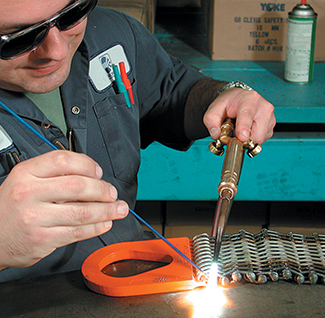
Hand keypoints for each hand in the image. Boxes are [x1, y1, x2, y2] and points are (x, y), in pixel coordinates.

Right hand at [0, 151, 127, 269]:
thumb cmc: (11, 207)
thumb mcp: (24, 181)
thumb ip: (53, 174)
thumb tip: (90, 175)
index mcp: (26, 173)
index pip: (63, 161)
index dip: (87, 164)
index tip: (99, 172)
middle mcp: (29, 193)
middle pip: (78, 186)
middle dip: (103, 190)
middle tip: (112, 193)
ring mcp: (36, 218)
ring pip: (83, 212)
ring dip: (107, 211)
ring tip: (118, 209)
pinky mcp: (43, 239)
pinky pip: (78, 232)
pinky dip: (96, 227)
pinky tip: (104, 223)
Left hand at [203, 87, 275, 143]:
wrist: (238, 99)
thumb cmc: (228, 104)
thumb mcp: (214, 110)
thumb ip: (211, 122)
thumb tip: (216, 135)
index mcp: (249, 100)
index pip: (248, 116)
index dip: (244, 129)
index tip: (242, 138)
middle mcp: (263, 108)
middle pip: (256, 134)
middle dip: (243, 139)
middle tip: (234, 133)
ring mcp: (270, 117)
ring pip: (260, 139)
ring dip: (248, 139)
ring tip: (240, 129)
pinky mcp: (271, 125)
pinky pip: (262, 139)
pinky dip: (253, 138)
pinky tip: (248, 130)